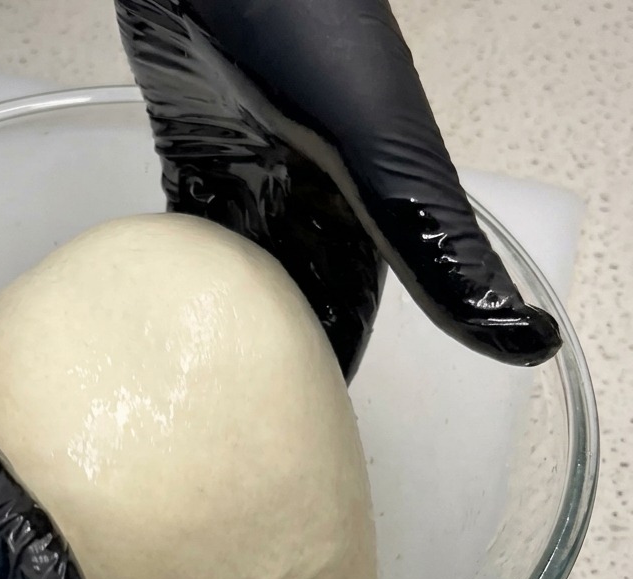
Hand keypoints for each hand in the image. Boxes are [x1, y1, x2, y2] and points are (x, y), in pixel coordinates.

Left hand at [115, 0, 561, 379]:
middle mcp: (309, 202)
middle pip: (292, 299)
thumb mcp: (385, 155)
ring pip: (239, 275)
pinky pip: (190, 233)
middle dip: (269, 357)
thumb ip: (437, 245)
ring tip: (191, 385)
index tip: (301, 430)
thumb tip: (528, 342)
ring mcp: (250, 180)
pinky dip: (180, 274)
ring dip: (220, 323)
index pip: (353, 309)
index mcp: (363, 210)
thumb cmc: (310, 41)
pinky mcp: (197, 156)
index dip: (332, 366)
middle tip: (230, 423)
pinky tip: (158, 314)